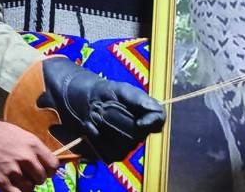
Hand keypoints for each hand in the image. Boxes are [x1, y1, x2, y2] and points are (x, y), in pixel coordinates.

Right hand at [0, 111, 59, 191]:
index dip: (49, 170)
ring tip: (14, 179)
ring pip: (30, 188)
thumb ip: (30, 148)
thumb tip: (41, 160)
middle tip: (26, 175)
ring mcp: (13, 170)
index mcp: (32, 143)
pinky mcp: (0, 182)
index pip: (53, 164)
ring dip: (24, 186)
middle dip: (35, 178)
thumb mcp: (17, 134)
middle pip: (42, 178)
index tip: (44, 171)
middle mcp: (26, 157)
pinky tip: (9, 187)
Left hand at [39, 57, 166, 162]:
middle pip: (138, 135)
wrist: (85, 102)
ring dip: (106, 131)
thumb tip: (156, 114)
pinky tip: (89, 127)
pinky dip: (96, 140)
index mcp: (147, 112)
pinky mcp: (113, 154)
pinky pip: (109, 153)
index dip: (152, 122)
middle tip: (105, 109)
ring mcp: (128, 145)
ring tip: (94, 117)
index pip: (159, 119)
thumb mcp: (123, 90)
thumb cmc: (106, 93)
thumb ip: (140, 100)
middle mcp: (141, 131)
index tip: (139, 122)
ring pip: (124, 146)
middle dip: (119, 122)